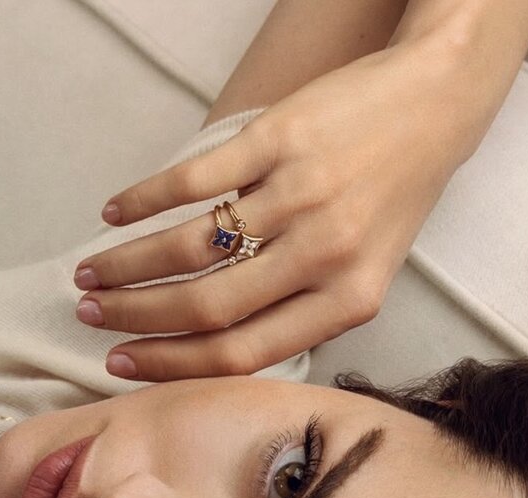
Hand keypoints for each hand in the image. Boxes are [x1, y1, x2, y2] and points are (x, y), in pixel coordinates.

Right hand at [73, 40, 476, 381]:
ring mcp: (299, 193)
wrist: (437, 104)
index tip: (123, 364)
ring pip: (190, 245)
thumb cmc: (392, 199)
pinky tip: (114, 214)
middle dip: (136, 318)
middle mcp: (323, 253)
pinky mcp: (279, 136)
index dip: (170, 364)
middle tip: (93, 317)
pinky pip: (193, 178)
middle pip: (207, 305)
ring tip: (90, 274)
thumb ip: (301, 316)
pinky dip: (144, 199)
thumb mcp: (364, 276)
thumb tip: (209, 350)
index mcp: (346, 303)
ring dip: (127, 265)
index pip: (240, 353)